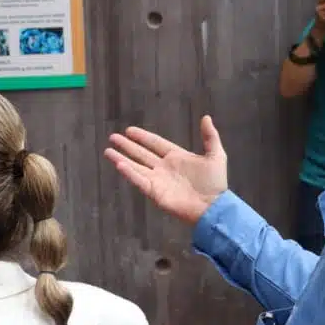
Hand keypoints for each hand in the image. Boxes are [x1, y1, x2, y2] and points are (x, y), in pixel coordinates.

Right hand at [104, 116, 227, 225]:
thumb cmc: (215, 183)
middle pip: (141, 154)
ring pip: (136, 166)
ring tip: (108, 151)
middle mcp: (164, 168)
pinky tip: (119, 164)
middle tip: (113, 138)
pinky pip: (139, 180)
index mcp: (176, 157)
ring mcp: (158, 180)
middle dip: (127, 146)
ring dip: (122, 159)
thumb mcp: (216, 156)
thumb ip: (210, 137)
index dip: (143, 137)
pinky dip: (129, 173)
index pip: (156, 144)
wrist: (213, 206)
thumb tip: (206, 117)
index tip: (129, 130)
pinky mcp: (155, 192)